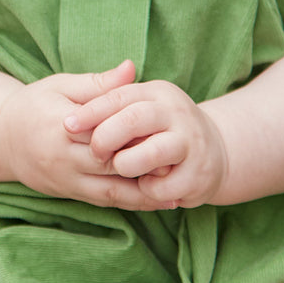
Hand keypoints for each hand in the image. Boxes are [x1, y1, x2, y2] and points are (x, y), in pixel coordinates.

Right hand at [0, 61, 177, 209]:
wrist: (1, 139)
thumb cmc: (34, 104)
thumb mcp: (61, 85)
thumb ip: (99, 84)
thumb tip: (131, 68)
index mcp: (61, 125)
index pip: (105, 131)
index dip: (135, 134)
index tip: (166, 132)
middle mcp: (62, 156)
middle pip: (110, 164)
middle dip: (144, 166)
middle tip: (179, 163)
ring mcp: (64, 179)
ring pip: (110, 191)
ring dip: (143, 193)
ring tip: (176, 191)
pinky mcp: (68, 193)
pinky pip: (103, 201)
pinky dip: (131, 202)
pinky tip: (157, 200)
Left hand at [63, 77, 229, 208]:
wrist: (216, 152)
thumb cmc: (162, 129)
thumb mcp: (140, 106)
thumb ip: (112, 101)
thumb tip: (80, 105)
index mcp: (158, 92)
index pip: (119, 96)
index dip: (91, 111)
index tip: (67, 125)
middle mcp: (176, 112)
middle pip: (134, 119)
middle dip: (106, 137)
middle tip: (94, 151)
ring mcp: (191, 142)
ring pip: (151, 152)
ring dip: (127, 164)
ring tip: (122, 167)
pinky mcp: (198, 173)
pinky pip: (162, 186)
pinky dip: (147, 190)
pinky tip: (145, 185)